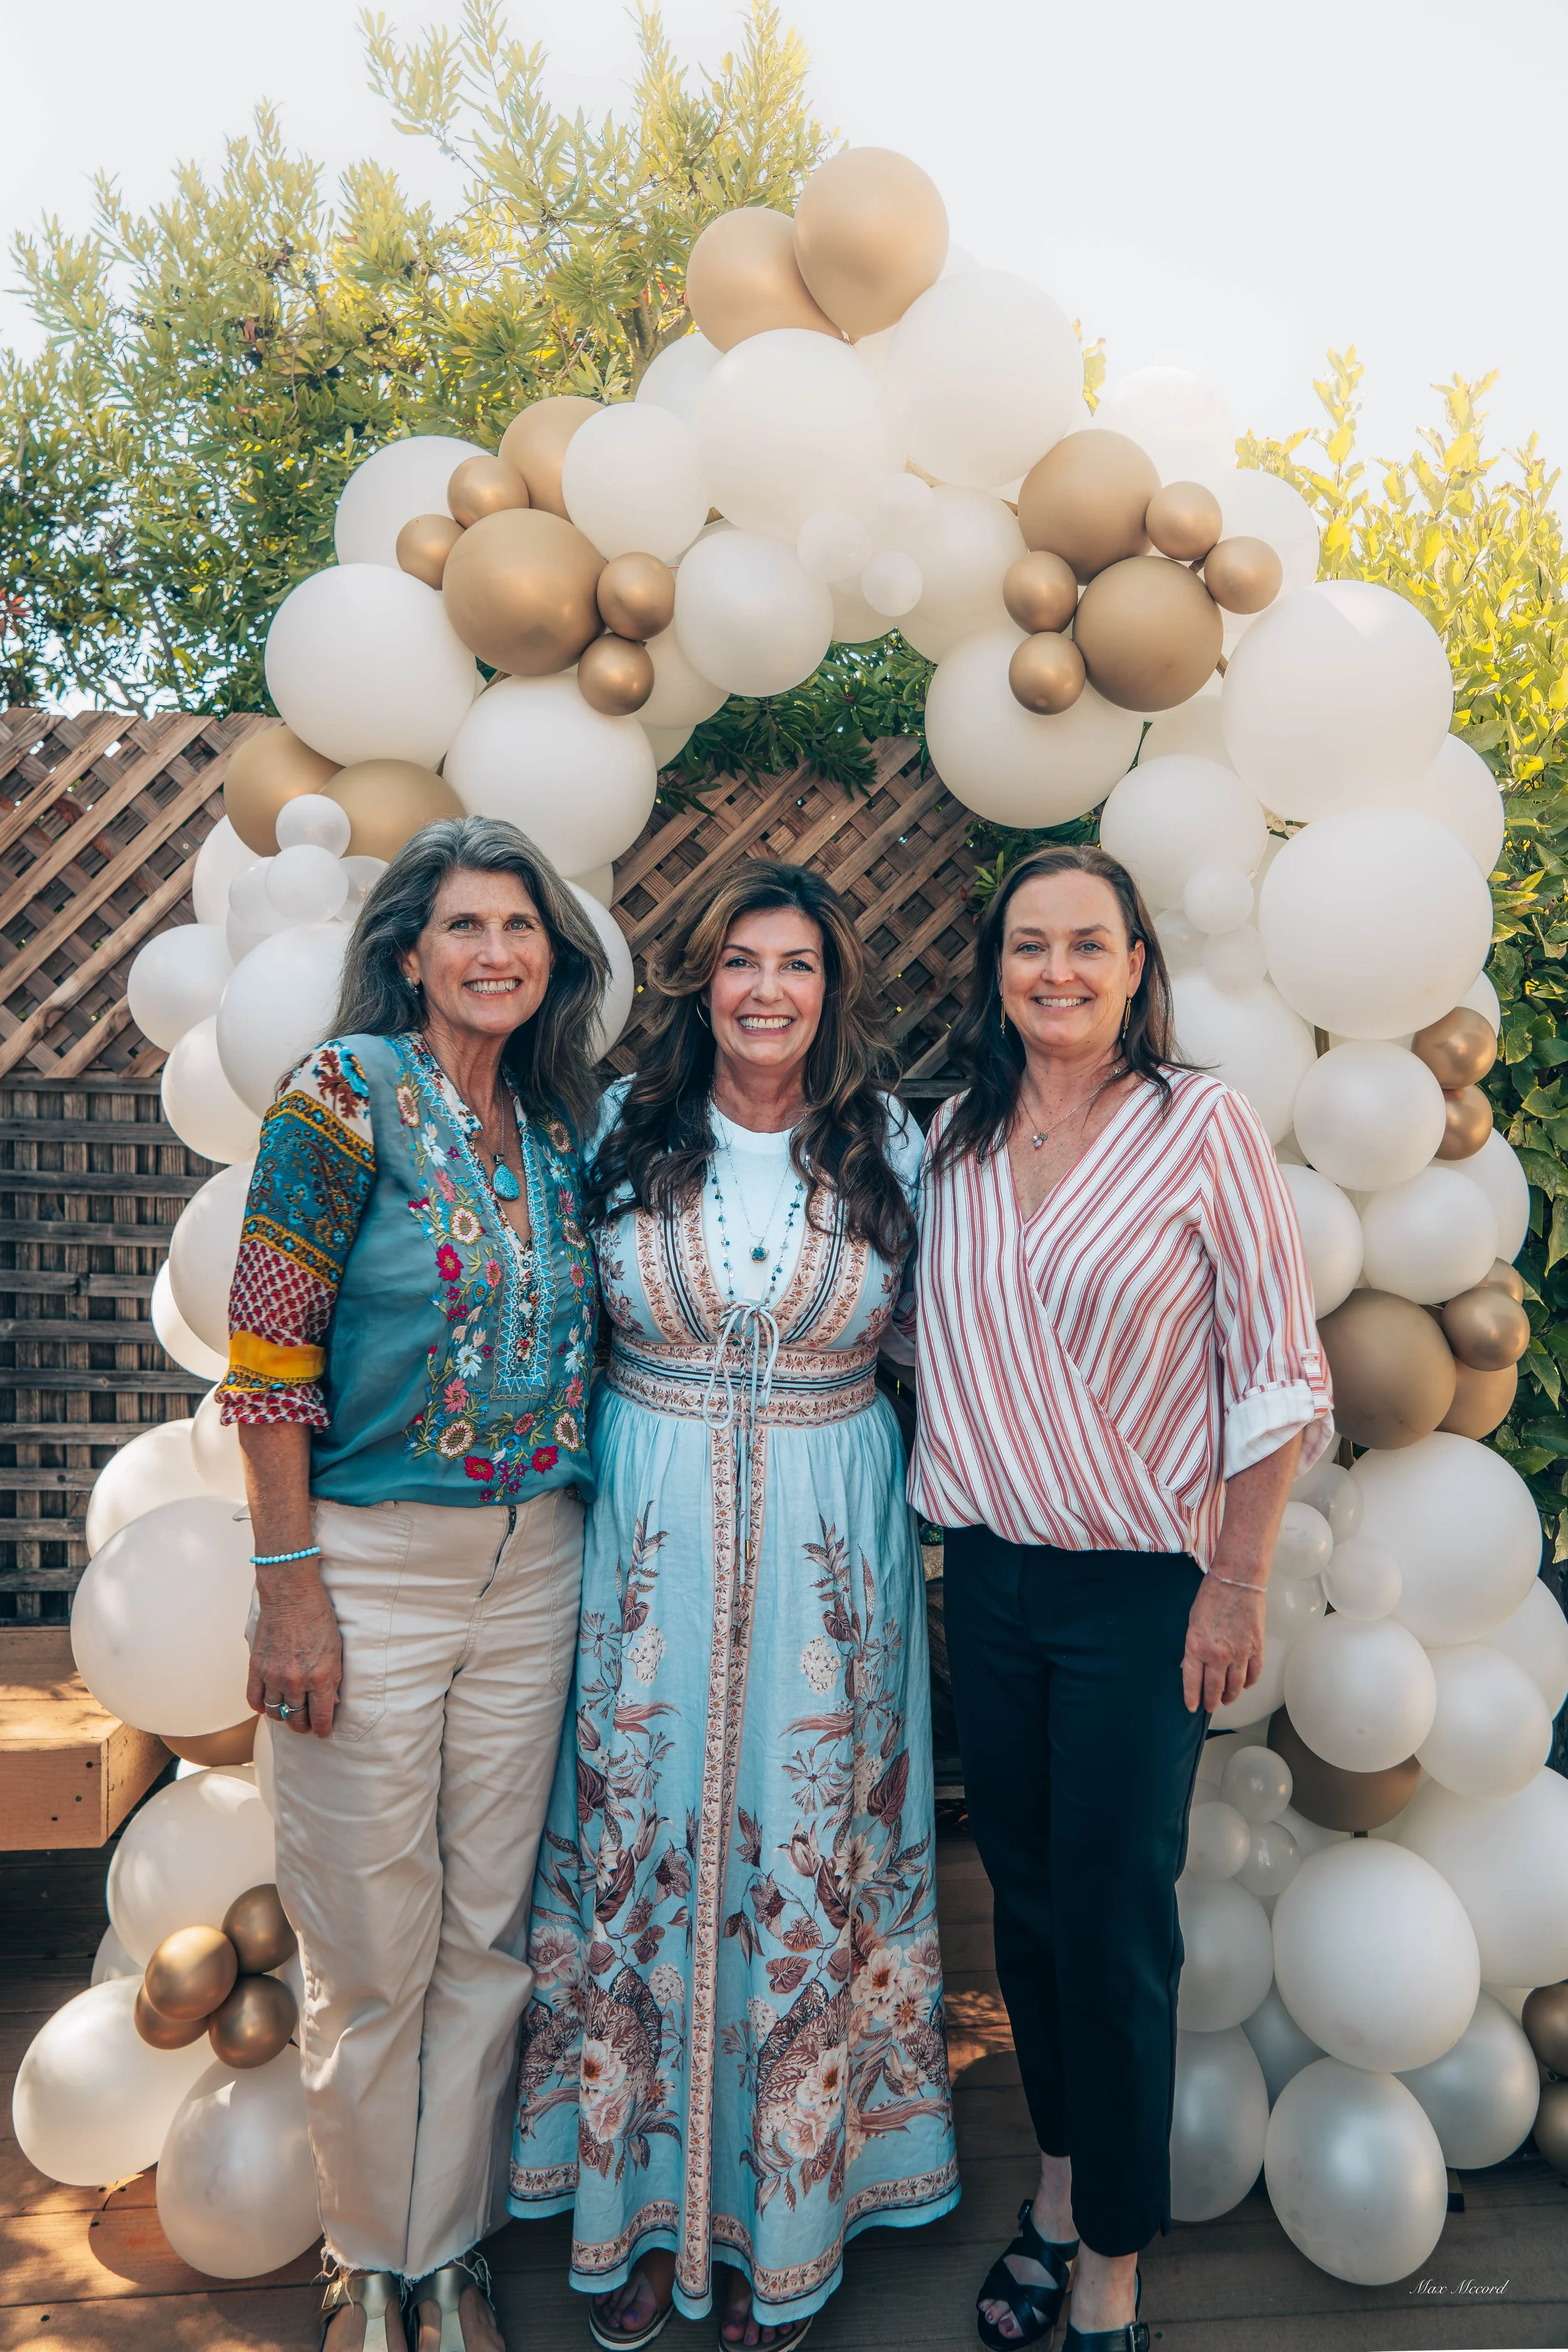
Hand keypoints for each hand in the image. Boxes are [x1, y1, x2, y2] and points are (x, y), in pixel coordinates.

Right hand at [246, 1567, 342, 1737]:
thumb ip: (333, 1679)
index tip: (323, 1732)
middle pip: (297, 1719)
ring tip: (288, 1713)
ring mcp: (274, 1676)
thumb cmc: (319, 1618)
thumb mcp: (336, 1650)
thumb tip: (332, 1702)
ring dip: (282, 1716)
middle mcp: (297, 1681)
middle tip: (306, 1724)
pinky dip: (260, 1706)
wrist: (292, 1595)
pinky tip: (267, 1704)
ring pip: (275, 1712)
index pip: (321, 1717)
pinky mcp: (256, 1667)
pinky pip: (254, 1699)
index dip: (323, 1729)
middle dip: (303, 1726)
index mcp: (321, 1677)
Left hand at [1181, 1573, 1265, 1714]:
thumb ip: (1193, 1646)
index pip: (1192, 1681)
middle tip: (1210, 1706)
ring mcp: (1239, 1654)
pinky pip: (1253, 1674)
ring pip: (1235, 1685)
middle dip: (1211, 1700)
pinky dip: (1249, 1683)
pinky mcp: (1256, 1649)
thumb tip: (1193, 1665)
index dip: (1192, 1696)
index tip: (1193, 1706)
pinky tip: (1244, 1685)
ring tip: (1226, 1699)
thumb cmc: (1212, 1596)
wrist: (1237, 1581)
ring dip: (1230, 1695)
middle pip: (1214, 1688)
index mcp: (1196, 1646)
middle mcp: (1217, 1655)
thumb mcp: (1193, 1622)